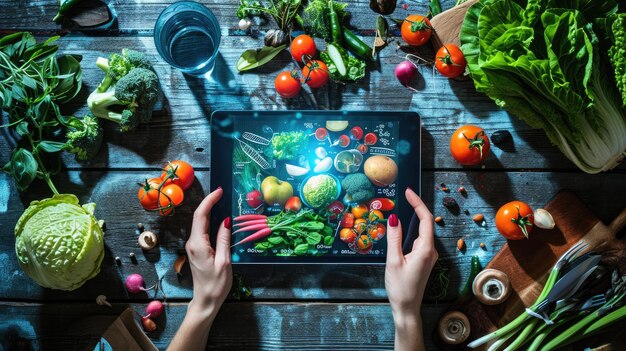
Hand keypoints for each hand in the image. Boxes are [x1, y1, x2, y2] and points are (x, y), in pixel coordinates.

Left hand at [186, 188, 232, 316]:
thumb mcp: (224, 261)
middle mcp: (193, 242)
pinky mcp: (197, 250)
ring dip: (210, 211)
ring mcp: (194, 246)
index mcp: (198, 244)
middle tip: (223, 193)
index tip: (219, 191)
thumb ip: (224, 239)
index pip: (201, 215)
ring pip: (201, 223)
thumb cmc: (216, 284)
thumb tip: (225, 220)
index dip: (209, 201)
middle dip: (210, 202)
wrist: (206, 301)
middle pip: (199, 217)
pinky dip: (210, 221)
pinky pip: (203, 230)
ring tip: (223, 201)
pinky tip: (219, 218)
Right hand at [385, 188, 437, 350]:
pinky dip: (411, 231)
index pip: (426, 219)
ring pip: (421, 232)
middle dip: (415, 207)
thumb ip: (394, 238)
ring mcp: (428, 255)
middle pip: (425, 223)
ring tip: (401, 207)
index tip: (408, 192)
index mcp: (426, 249)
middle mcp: (431, 250)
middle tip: (403, 196)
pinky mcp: (424, 260)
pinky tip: (401, 228)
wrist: (406, 308)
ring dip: (413, 219)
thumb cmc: (400, 287)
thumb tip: (394, 218)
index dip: (417, 203)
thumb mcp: (393, 261)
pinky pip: (418, 240)